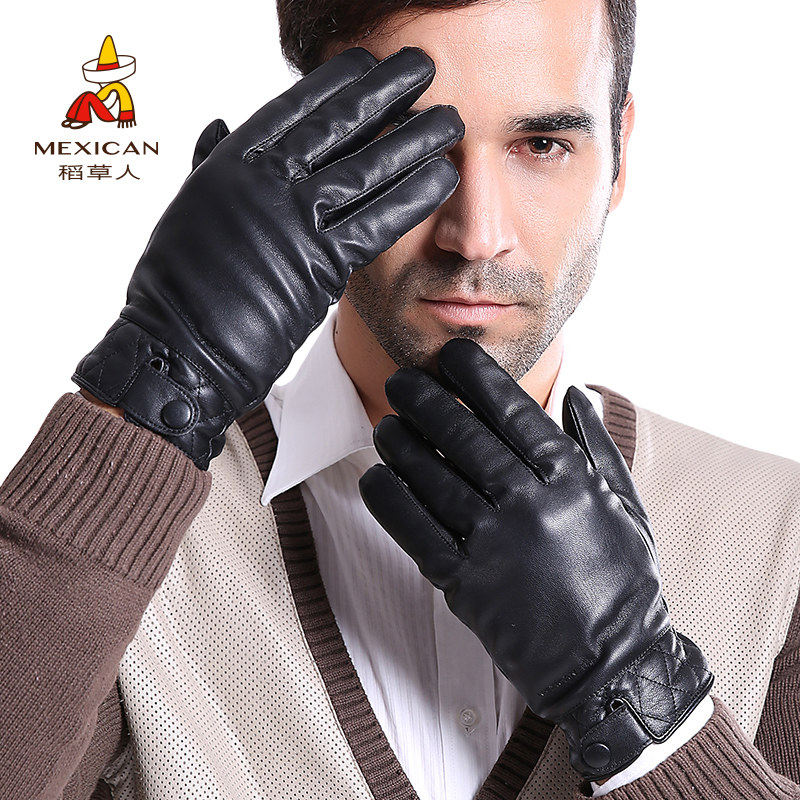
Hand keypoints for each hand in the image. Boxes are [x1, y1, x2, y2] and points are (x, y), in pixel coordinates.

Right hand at [73, 47, 462, 467]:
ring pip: (366, 169)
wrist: (178, 349)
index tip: (367, 65)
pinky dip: (413, 198)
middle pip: (338, 126)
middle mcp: (264, 181)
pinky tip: (443, 178)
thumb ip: (212, 165)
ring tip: (450, 120)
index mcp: (230, 163)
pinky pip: (377, 223)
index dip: (336, 84)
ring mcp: (293, 219)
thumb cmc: (178, 289)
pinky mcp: (320, 263)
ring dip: (414, 141)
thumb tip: (219, 124)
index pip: (293, 109)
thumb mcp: (189, 210)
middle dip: (386, 92)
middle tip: (422, 67)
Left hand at [359, 339, 712, 780]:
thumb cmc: (622, 583)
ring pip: (432, 479)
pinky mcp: (466, 584)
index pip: (513, 411)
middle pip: (463, 437)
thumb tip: (578, 392)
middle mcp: (529, 504)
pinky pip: (416, 533)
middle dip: (424, 400)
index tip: (450, 354)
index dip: (475, 376)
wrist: (612, 666)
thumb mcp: (625, 507)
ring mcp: (494, 545)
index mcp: (570, 480)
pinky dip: (390, 501)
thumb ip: (597, 445)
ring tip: (385, 425)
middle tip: (401, 381)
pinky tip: (376, 477)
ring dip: (401, 445)